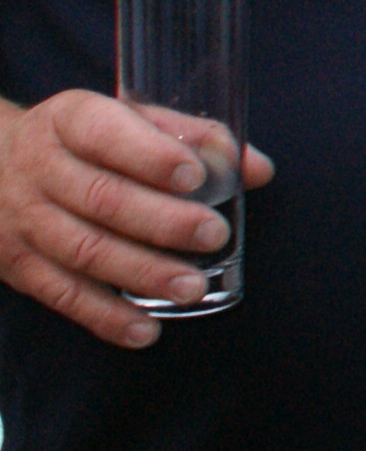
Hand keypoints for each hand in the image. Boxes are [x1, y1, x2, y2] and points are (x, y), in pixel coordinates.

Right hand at [0, 91, 275, 346]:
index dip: (150, 156)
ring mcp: (25, 221)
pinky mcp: (17, 266)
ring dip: (141, 273)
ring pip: (83, 251)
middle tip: (213, 235)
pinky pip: (62, 295)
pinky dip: (105, 317)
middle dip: (161, 221)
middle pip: (100, 200)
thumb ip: (193, 138)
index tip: (195, 176)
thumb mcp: (126, 120)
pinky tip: (146, 330)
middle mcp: (41, 169)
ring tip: (192, 287)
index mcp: (69, 121)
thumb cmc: (82, 141)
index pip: (105, 134)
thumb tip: (257, 169)